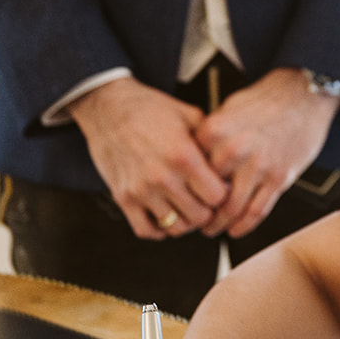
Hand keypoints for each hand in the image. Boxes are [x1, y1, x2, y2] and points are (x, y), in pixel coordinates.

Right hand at [69, 76, 229, 238]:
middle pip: (200, 217)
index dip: (223, 194)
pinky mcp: (123, 198)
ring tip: (187, 207)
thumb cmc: (151, 109)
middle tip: (205, 200)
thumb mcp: (189, 115)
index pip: (218, 197)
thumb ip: (211, 141)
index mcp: (184, 157)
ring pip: (176, 228)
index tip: (219, 187)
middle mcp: (163, 178)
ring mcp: (141, 191)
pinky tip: (166, 214)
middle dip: (207, 210)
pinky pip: (146, 230)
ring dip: (186, 221)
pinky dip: (159, 229)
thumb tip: (230, 165)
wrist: (108, 108)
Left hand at [193, 67, 339, 238]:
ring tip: (212, 229)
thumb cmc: (265, 100)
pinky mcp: (279, 178)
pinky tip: (236, 230)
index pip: (189, 169)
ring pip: (231, 208)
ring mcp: (258, 165)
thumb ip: (209, 137)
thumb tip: (193, 162)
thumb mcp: (227, 109)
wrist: (302, 94)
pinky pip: (257, 211)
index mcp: (214, 130)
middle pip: (206, 192)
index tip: (181, 196)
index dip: (184, 186)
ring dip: (219, 224)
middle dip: (199, 209)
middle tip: (194, 217)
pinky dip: (244, 226)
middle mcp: (233, 149)